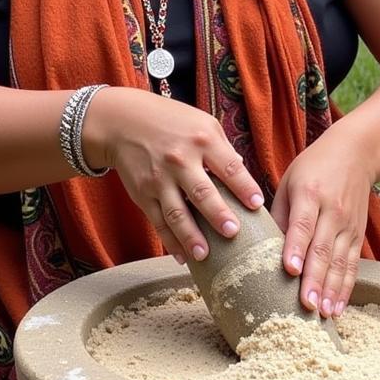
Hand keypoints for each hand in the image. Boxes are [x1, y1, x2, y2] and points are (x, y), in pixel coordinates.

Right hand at [81, 87, 263, 263]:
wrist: (122, 123)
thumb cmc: (171, 123)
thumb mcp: (202, 124)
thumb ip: (223, 150)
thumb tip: (244, 178)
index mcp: (202, 140)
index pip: (229, 167)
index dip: (244, 187)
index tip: (257, 205)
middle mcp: (180, 159)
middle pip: (202, 192)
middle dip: (218, 214)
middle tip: (233, 233)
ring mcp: (159, 179)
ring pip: (177, 213)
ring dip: (191, 237)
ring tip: (204, 255)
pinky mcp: (143, 193)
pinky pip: (158, 221)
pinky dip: (170, 241)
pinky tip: (182, 256)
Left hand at [270, 141, 370, 317]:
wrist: (356, 153)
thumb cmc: (313, 168)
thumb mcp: (289, 181)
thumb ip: (278, 214)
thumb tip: (261, 248)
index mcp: (310, 194)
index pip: (303, 224)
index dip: (296, 248)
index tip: (290, 270)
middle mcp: (332, 211)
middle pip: (323, 249)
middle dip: (315, 279)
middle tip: (306, 306)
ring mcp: (348, 225)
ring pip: (340, 262)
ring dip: (331, 289)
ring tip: (322, 313)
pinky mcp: (358, 235)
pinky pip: (352, 265)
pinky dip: (345, 288)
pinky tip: (338, 307)